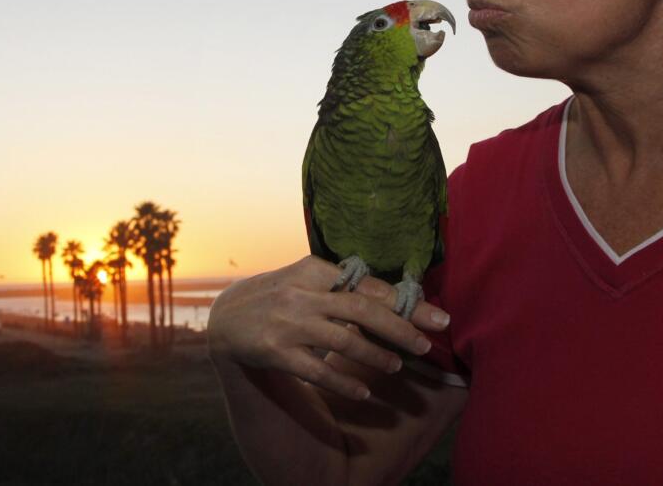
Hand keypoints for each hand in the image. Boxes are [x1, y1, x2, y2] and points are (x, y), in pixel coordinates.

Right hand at [207, 255, 450, 400]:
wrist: (225, 318)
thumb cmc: (278, 296)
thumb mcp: (305, 280)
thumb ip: (341, 285)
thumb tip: (393, 294)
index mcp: (313, 269)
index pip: (368, 285)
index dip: (405, 302)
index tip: (437, 317)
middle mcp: (302, 294)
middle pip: (362, 310)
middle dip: (400, 328)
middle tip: (427, 345)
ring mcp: (288, 324)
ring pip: (343, 341)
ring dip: (376, 356)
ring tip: (398, 366)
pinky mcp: (275, 352)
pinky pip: (317, 371)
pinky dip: (343, 383)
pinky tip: (363, 393)